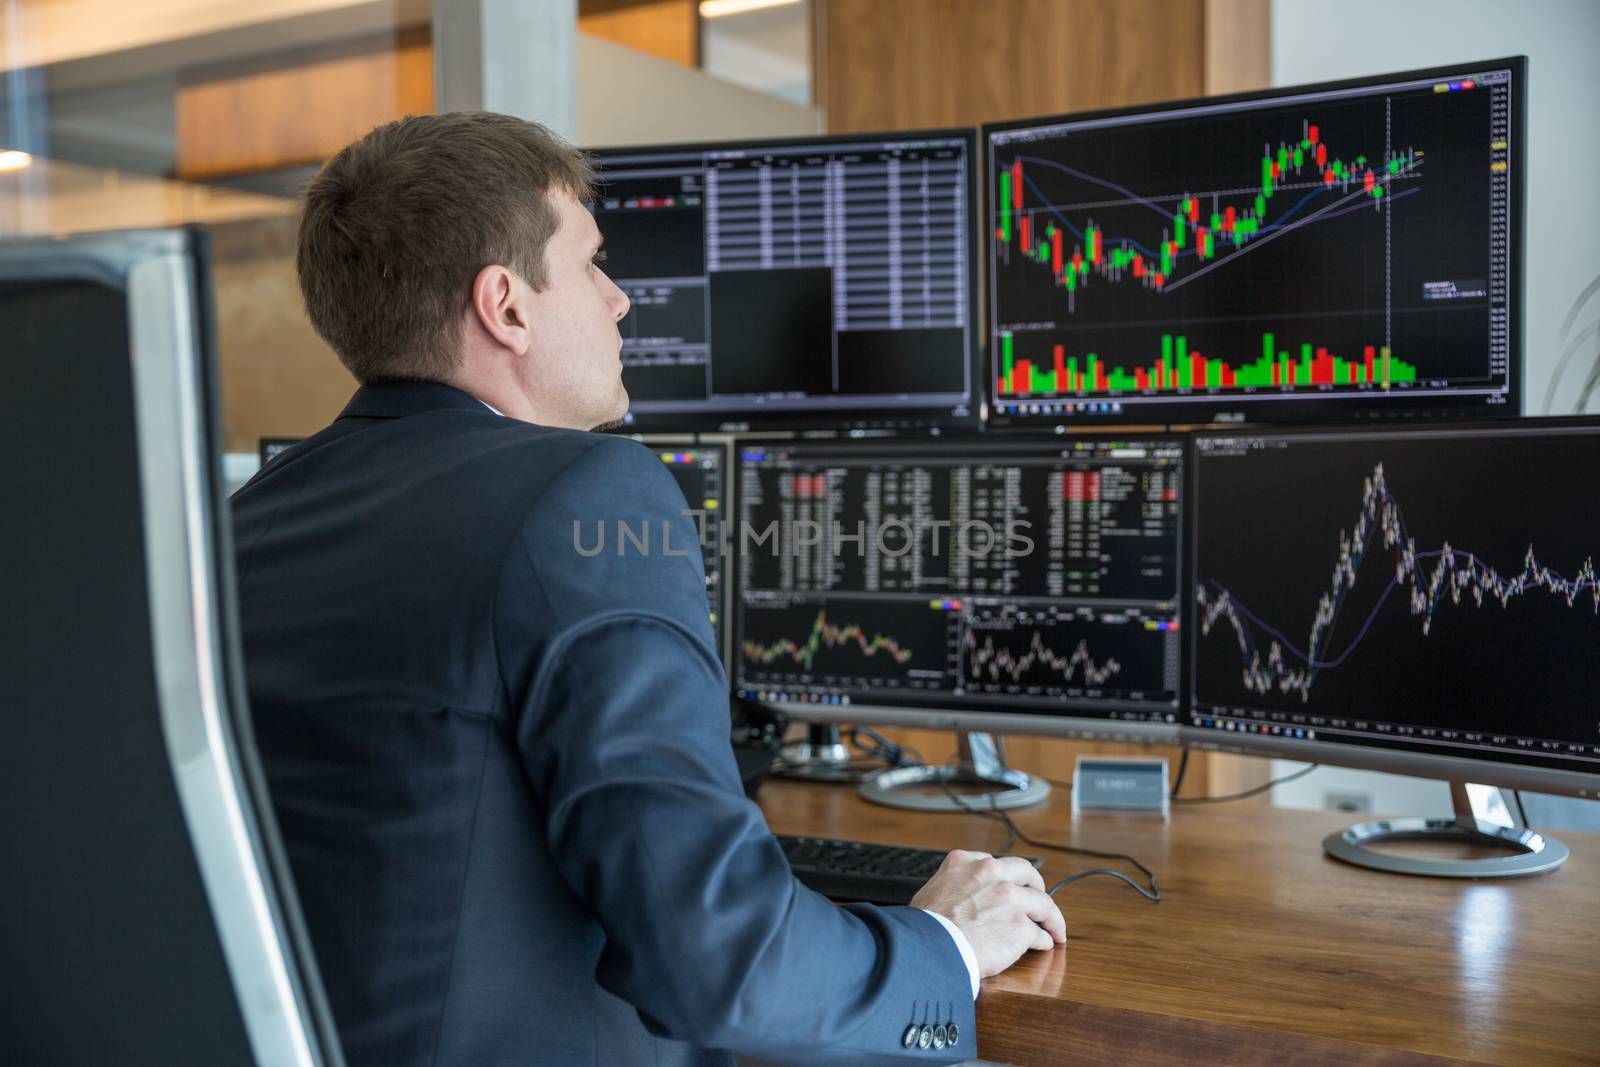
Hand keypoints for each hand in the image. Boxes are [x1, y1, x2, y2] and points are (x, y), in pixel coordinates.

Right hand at [910, 849, 1066, 976]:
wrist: (929, 945)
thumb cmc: (924, 925)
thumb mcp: (932, 888)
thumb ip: (952, 884)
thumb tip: (954, 897)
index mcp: (967, 862)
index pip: (997, 863)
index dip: (1009, 876)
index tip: (1012, 884)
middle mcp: (992, 874)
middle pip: (1028, 874)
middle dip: (1038, 886)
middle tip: (1041, 897)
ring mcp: (1010, 898)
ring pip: (1043, 903)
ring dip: (1051, 917)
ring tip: (1055, 928)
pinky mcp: (1021, 926)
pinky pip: (1040, 933)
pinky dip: (1044, 940)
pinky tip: (1043, 945)